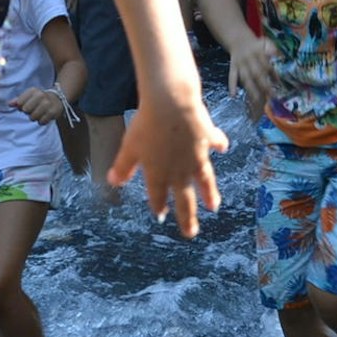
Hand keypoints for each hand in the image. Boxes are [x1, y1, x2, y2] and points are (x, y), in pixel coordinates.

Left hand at [11, 86, 64, 124]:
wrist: (57, 99)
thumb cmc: (38, 99)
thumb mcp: (28, 96)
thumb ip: (18, 100)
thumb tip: (9, 104)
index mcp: (33, 90)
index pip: (19, 102)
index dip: (21, 106)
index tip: (25, 105)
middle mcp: (41, 95)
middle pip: (26, 110)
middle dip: (28, 112)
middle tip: (33, 110)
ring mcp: (47, 104)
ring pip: (33, 117)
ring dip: (34, 117)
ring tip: (38, 113)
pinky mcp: (53, 112)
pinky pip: (41, 122)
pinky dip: (41, 121)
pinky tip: (44, 116)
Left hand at [108, 84, 227, 237]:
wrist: (172, 103)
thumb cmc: (147, 124)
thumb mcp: (130, 146)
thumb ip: (123, 166)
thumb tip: (113, 182)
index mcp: (159, 173)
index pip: (158, 196)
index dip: (158, 206)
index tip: (160, 216)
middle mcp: (180, 170)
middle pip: (184, 199)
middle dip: (187, 217)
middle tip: (191, 232)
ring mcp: (196, 155)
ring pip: (205, 180)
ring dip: (209, 193)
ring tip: (213, 206)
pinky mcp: (207, 138)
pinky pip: (214, 143)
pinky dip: (219, 144)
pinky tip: (223, 148)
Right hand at [227, 36, 274, 113]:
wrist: (238, 40)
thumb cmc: (256, 45)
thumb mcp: (265, 43)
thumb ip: (272, 49)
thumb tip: (278, 56)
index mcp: (258, 53)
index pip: (266, 65)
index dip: (272, 74)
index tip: (278, 84)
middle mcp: (248, 59)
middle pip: (256, 74)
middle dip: (264, 85)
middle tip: (271, 96)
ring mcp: (240, 64)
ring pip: (245, 78)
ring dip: (251, 89)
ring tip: (256, 100)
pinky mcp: (232, 67)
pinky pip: (232, 77)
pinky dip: (231, 86)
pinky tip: (233, 95)